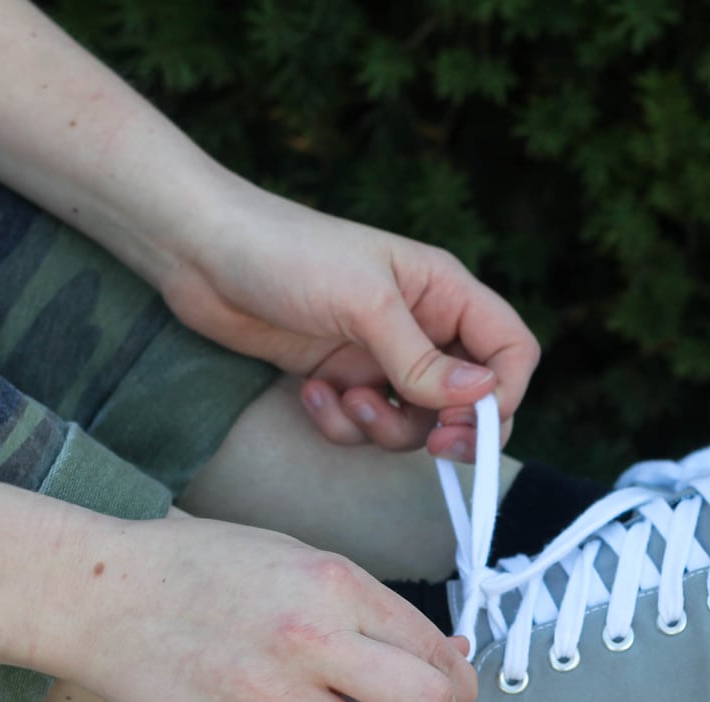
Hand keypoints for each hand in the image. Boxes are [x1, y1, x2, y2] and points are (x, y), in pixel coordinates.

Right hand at [62, 512, 478, 701]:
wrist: (102, 593)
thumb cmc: (207, 573)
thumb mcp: (301, 562)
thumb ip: (372, 612)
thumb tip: (449, 660)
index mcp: (336, 584)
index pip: (436, 652)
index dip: (454, 681)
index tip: (445, 690)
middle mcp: (310, 638)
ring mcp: (266, 696)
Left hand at [158, 178, 539, 458]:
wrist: (198, 250)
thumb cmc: (285, 252)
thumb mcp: (363, 304)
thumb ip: (421, 359)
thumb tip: (481, 398)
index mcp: (445, 292)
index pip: (511, 350)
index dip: (505, 393)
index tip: (467, 423)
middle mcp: (423, 325)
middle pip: (472, 398)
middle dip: (452, 428)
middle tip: (430, 443)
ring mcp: (381, 355)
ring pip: (417, 421)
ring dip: (385, 428)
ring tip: (346, 402)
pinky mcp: (341, 377)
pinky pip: (365, 425)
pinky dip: (341, 424)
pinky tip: (311, 393)